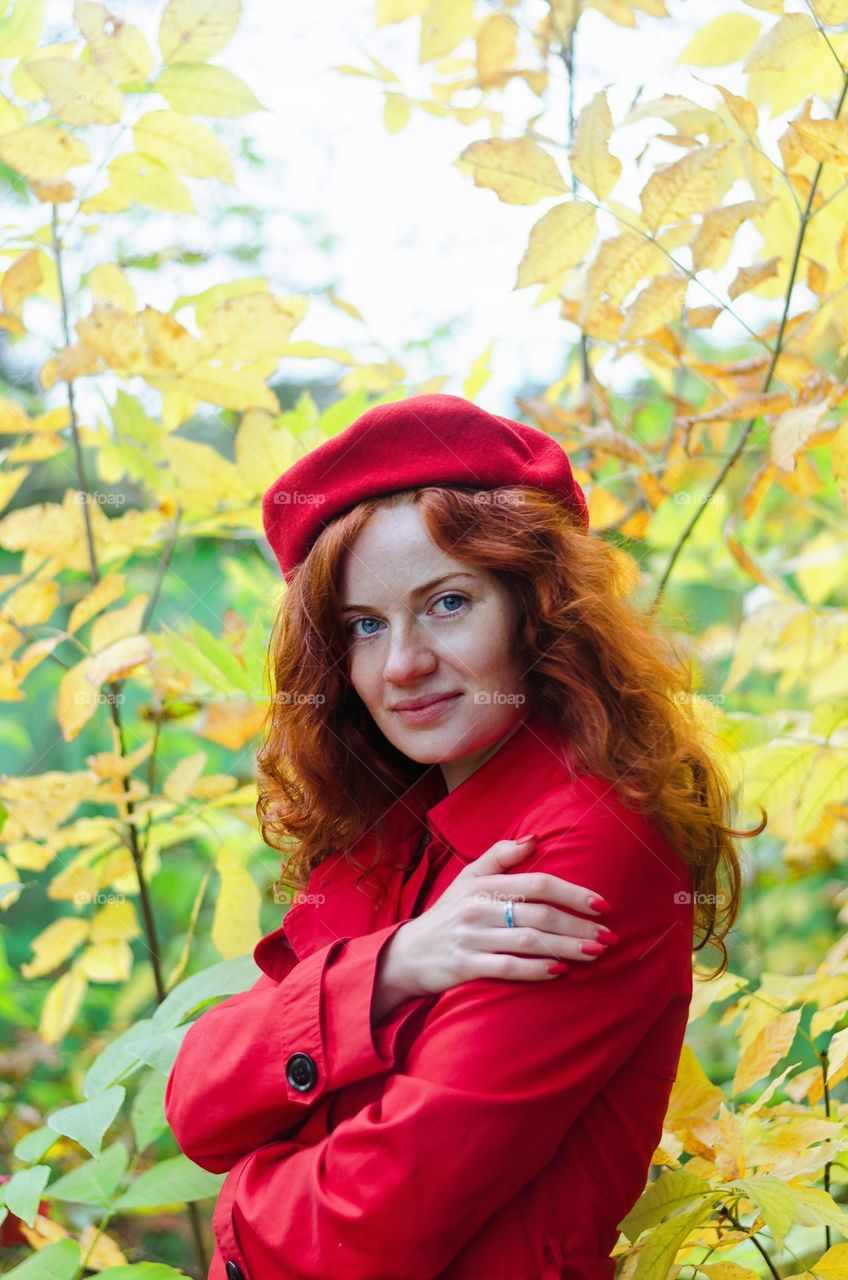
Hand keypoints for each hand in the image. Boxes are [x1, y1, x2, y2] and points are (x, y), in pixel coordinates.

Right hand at [382, 835, 617, 1002]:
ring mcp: (471, 937)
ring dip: (567, 947)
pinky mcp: (465, 965)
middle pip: (539, 913)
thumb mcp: (468, 878)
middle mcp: (478, 908)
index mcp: (483, 883)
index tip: (603, 904)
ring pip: (528, 940)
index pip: (536, 883)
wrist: (407, 954)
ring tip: (596, 953)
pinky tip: (560, 971)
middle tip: (610, 936)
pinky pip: (507, 967)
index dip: (572, 892)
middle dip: (579, 925)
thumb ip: (499, 856)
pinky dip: (536, 969)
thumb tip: (534, 839)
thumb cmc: (448, 914)